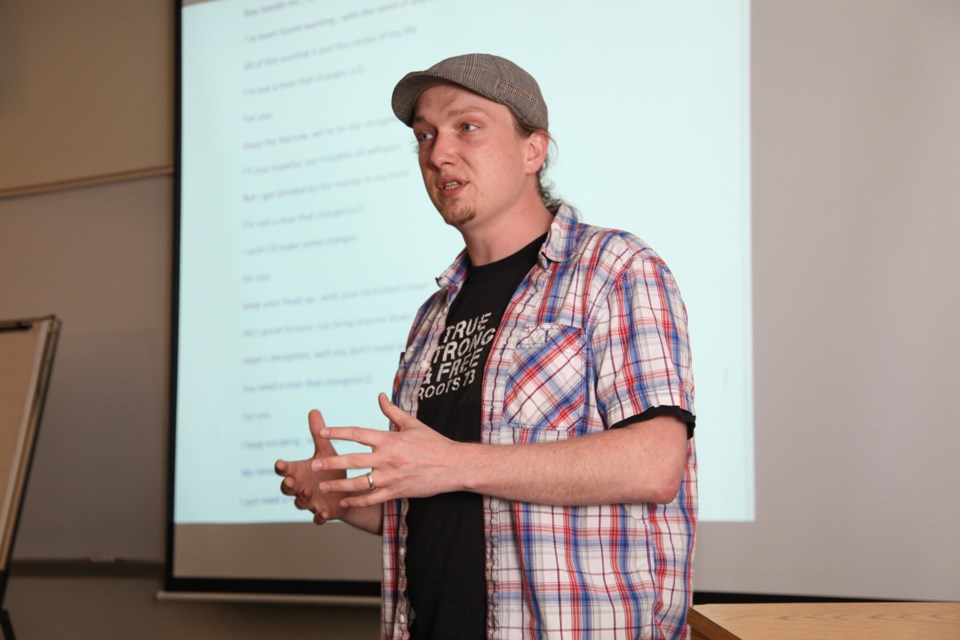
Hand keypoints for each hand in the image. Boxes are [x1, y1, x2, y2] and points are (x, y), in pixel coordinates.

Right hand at [275, 409, 348, 524]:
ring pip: (300, 503)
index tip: (280, 463)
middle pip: (287, 488)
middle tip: (291, 481)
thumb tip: (314, 410)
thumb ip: (319, 434)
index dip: (282, 467)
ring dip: (302, 499)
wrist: (347, 491)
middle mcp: (301, 487)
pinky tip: (323, 514)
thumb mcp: (326, 451)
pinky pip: (317, 518)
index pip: (285, 469)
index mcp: (300, 472)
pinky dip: (318, 517)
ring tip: (306, 492)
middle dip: (288, 485)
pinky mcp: (322, 513)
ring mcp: (310, 501)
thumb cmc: (332, 469)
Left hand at [311, 393, 461, 508]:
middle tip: (314, 465)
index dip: (338, 432)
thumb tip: (379, 396)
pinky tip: (345, 502)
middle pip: (353, 460)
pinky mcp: (397, 491)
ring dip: (339, 484)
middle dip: (331, 463)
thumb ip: (392, 411)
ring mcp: (391, 477)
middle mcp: (387, 458)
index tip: (322, 432)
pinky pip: (373, 498)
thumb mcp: (412, 424)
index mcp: (389, 439)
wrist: (453, 465)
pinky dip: (357, 501)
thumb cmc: (433, 443)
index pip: (358, 434)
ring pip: (359, 482)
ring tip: (323, 486)